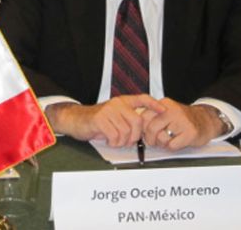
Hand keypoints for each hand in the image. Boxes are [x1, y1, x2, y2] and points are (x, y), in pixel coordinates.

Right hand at [46, 95, 165, 146]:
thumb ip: (128, 120)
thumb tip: (143, 132)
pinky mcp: (100, 119)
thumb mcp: (114, 117)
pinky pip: (115, 136)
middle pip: (138, 122)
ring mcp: (109, 110)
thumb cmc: (97, 122)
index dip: (154, 105)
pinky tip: (107, 139)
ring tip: (113, 139)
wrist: (75, 120)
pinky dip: (113, 142)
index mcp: (122, 101)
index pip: (142, 98)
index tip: (164, 110)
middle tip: (125, 141)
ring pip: (126, 132)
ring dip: (121, 141)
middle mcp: (117, 103)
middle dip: (134, 137)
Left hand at [141, 99, 225, 149]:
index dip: (142, 129)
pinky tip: (177, 142)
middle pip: (151, 128)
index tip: (145, 133)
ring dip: (162, 143)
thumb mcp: (166, 112)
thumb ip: (152, 117)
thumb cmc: (182, 119)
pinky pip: (173, 145)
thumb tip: (136, 129)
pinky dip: (172, 147)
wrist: (205, 120)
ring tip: (168, 140)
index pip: (144, 117)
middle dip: (151, 139)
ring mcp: (182, 121)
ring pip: (161, 138)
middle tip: (155, 141)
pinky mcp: (190, 132)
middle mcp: (172, 110)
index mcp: (164, 104)